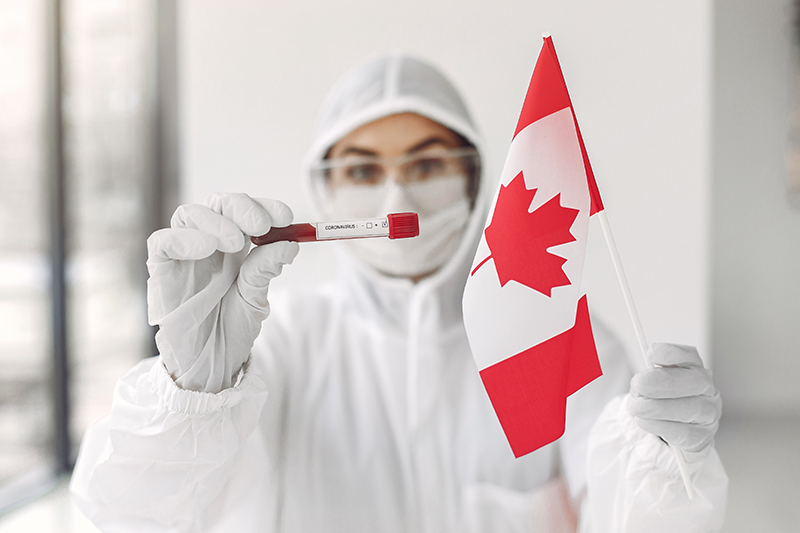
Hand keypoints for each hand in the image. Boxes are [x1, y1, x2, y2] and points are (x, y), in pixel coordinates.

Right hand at [146, 193, 298, 391]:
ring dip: (216, 221)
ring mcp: (183, 254)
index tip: (287, 217)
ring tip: (236, 243)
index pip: (246, 211)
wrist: (208, 363)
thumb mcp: (255, 299)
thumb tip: (291, 244)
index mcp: (235, 245)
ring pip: (189, 215)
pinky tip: (206, 248)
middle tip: (261, 225)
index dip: (265, 206)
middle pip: (218, 204)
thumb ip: (265, 270)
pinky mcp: (161, 270)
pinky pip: (162, 241)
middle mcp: (208, 242)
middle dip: (242, 208)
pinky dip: (183, 238)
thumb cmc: (230, 328)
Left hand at [628, 343, 720, 452]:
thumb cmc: (661, 400)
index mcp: (695, 370)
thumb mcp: (651, 384)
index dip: (672, 353)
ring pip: (692, 408)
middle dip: (664, 381)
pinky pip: (686, 432)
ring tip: (636, 408)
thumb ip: (648, 379)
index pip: (690, 356)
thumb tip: (640, 382)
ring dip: (658, 407)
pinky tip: (644, 422)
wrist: (670, 429)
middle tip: (639, 384)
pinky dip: (661, 426)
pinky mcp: (703, 436)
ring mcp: (710, 413)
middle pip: (696, 381)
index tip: (651, 353)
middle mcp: (708, 390)